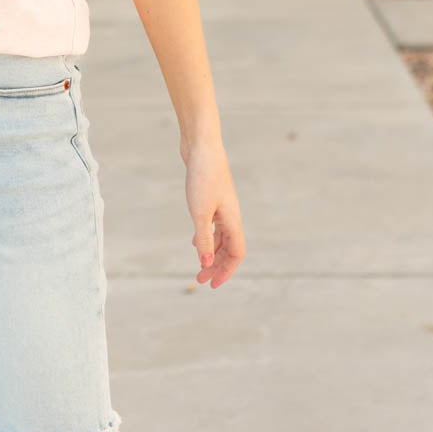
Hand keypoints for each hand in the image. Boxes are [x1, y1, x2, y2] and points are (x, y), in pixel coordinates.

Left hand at [184, 143, 245, 287]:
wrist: (200, 147)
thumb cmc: (202, 177)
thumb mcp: (199, 212)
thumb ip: (204, 239)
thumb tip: (206, 264)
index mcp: (232, 220)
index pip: (236, 253)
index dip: (226, 271)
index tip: (212, 284)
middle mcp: (230, 215)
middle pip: (229, 248)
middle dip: (217, 266)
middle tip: (200, 280)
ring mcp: (222, 207)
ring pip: (221, 238)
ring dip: (211, 253)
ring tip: (199, 266)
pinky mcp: (211, 199)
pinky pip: (213, 226)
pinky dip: (206, 238)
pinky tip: (195, 243)